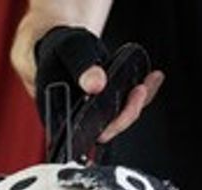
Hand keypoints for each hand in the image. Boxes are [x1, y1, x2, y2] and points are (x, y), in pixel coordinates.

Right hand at [30, 25, 163, 143]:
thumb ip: (81, 67)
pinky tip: (150, 80)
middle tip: (139, 91)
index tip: (122, 116)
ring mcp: (89, 112)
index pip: (86, 133)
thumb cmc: (53, 49)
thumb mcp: (67, 52)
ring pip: (117, 118)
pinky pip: (122, 105)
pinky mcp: (101, 104)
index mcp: (58, 114)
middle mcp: (74, 118)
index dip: (108, 128)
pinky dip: (138, 94)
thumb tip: (97, 85)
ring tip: (150, 82)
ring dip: (137, 103)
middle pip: (106, 129)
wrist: (51, 44)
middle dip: (127, 112)